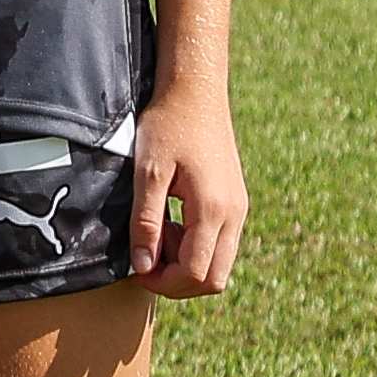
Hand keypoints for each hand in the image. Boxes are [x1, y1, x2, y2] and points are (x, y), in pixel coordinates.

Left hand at [129, 82, 246, 298]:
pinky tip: (172, 222)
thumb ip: (146, 223)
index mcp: (214, 210)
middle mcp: (235, 215)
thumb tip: (144, 267)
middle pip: (214, 278)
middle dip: (178, 281)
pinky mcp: (235, 202)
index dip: (164, 283)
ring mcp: (239, 209)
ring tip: (159, 233)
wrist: (196, 93)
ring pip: (220, 264)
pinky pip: (221, 244)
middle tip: (147, 257)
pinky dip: (196, 247)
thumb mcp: (147, 174)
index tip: (137, 269)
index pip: (196, 273)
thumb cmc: (168, 127)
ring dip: (187, 263)